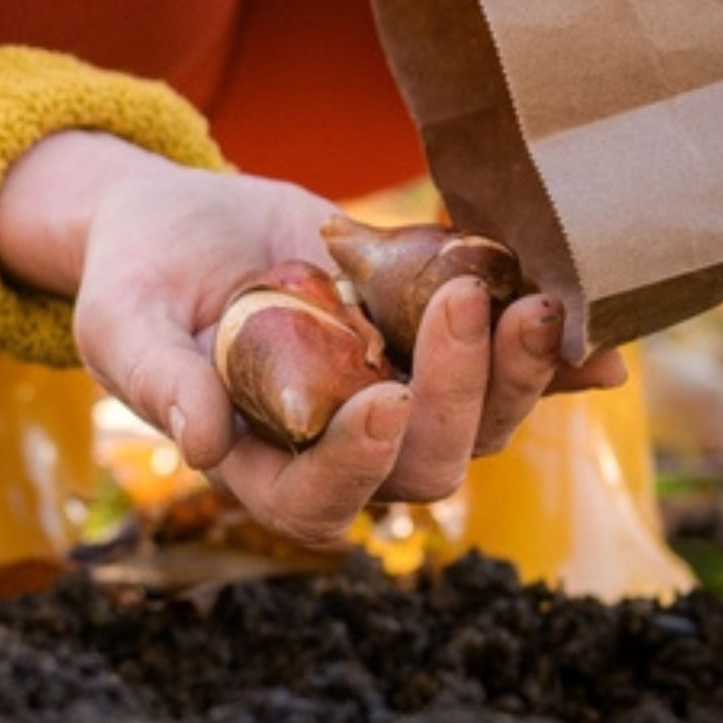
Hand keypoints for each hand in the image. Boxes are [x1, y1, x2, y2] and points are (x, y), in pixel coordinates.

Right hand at [0, 131, 625, 550]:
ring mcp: (391, 393)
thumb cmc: (135, 279)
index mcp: (256, 461)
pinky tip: (599, 342)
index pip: (313, 500)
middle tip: (459, 305)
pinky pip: (505, 367)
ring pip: (478, 425)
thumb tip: (201, 443)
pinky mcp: (428, 341)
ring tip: (533, 303)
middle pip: (420, 468)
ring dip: (515, 377)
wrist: (181, 221)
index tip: (380, 402)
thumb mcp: (122, 321)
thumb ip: (157, 379)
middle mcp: (337, 443)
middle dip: (454, 399)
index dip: (355, 468)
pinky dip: (555, 361)